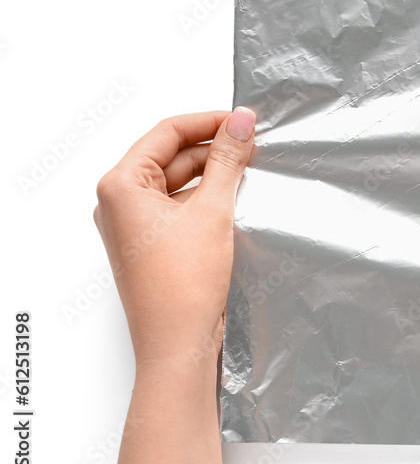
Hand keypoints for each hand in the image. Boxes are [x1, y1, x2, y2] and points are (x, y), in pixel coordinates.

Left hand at [93, 108, 255, 369]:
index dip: (210, 121)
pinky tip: (236, 198)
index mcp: (120, 185)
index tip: (246, 120)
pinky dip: (207, 197)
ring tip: (251, 169)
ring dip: (213, 172)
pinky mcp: (152, 244)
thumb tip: (242, 122)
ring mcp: (134, 224)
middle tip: (256, 143)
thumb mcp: (213, 210)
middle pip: (171, 155)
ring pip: (178, 181)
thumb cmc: (182, 285)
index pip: (167, 132)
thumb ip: (228, 160)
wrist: (178, 344)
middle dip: (214, 147)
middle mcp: (120, 202)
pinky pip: (180, 206)